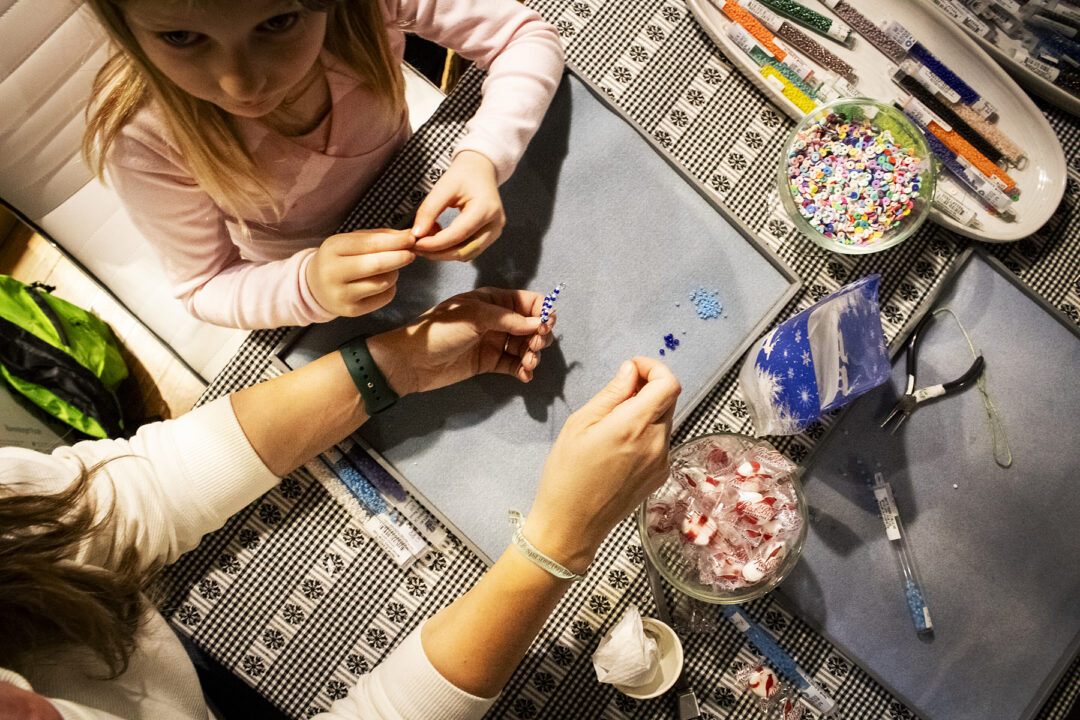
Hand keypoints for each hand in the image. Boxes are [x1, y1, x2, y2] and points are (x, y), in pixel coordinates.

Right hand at [306, 229, 415, 316]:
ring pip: (383, 282)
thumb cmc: (340, 258)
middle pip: (376, 265)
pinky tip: (384, 282)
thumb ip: (380, 236)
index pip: (369, 244)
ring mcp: (341, 294)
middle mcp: (333, 273)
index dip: (394, 241)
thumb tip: (409, 235)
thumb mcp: (352, 241)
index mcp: (332, 249)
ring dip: (395, 272)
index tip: (411, 238)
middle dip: (399, 257)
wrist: (316, 285)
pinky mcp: (351, 310)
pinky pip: (384, 297)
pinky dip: (390, 287)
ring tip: (392, 267)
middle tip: (411, 253)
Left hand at [366, 287, 556, 397]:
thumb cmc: (439, 330)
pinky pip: (513, 364)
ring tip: (528, 364)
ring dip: (532, 355)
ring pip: (524, 346)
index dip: (542, 312)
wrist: (411, 361)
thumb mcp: (475, 316)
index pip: (528, 302)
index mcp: (492, 300)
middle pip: (531, 326)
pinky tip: (525, 375)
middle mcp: (496, 319)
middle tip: (535, 346)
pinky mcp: (488, 362)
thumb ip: (508, 319)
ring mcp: (493, 341)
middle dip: (540, 336)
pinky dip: (523, 369)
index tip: (547, 325)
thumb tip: (539, 322)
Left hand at [411, 151, 504, 261]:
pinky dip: (451, 249)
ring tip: (426, 242)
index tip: (416, 243)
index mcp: (486, 209)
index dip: (435, 243)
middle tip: (417, 248)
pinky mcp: (490, 236)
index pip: (458, 235)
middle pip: (464, 251)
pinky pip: (469, 250)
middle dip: (438, 253)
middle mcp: (495, 224)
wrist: (481, 170)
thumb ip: (429, 210)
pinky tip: (438, 240)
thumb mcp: (444, 186)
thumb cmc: (465, 174)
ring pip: (466, 255)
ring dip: (444, 253)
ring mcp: (494, 232)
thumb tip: (417, 234)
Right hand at [524, 358, 680, 572]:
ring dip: (646, 412)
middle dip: (647, 388)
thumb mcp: (580, 424)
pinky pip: (660, 442)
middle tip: (617, 393)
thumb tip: (630, 372)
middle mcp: (657, 443)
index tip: (633, 368)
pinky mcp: (660, 476)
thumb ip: (611, 394)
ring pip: (664, 421)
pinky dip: (646, 433)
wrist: (571, 526)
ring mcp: (662, 462)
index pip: (668, 384)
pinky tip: (619, 447)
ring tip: (612, 424)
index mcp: (635, 426)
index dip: (654, 368)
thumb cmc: (566, 473)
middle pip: (667, 400)